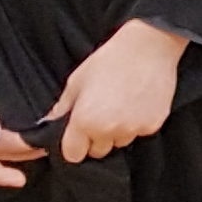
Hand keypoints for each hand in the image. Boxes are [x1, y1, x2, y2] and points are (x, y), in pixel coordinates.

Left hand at [46, 18, 184, 162]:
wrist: (149, 47)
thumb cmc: (110, 60)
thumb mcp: (77, 81)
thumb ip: (62, 108)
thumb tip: (49, 124)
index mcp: (84, 121)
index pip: (73, 155)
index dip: (75, 145)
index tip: (79, 134)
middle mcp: (108, 130)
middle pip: (97, 151)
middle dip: (97, 138)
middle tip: (102, 113)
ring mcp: (132, 129)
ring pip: (119, 142)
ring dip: (117, 131)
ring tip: (121, 105)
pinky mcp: (152, 125)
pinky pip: (139, 133)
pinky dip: (137, 123)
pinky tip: (137, 103)